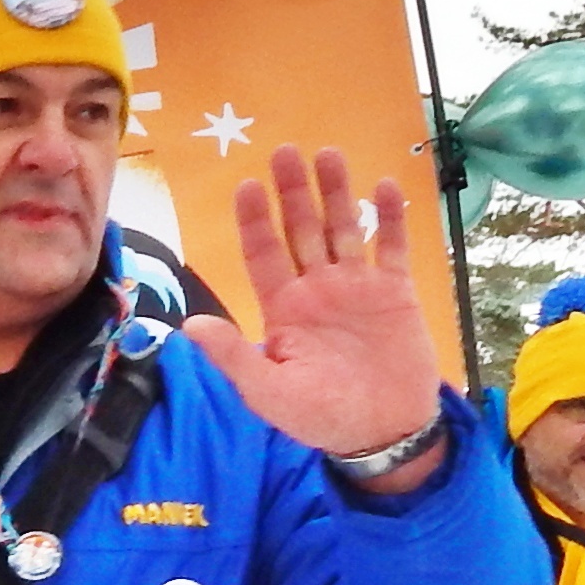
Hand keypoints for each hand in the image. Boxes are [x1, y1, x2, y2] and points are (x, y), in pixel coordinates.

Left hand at [181, 147, 449, 479]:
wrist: (384, 433)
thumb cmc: (322, 417)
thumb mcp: (270, 393)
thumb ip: (233, 357)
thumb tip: (189, 326)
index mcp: (283, 308)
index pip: (263, 254)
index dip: (255, 221)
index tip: (247, 185)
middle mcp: (317, 288)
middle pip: (301, 230)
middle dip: (293, 192)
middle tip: (285, 151)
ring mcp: (357, 286)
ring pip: (344, 229)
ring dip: (337, 193)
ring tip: (328, 154)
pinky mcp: (395, 292)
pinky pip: (391, 247)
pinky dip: (390, 218)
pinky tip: (386, 186)